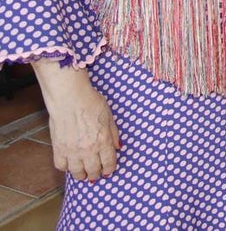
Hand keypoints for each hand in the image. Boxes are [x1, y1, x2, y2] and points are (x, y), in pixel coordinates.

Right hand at [34, 61, 119, 181]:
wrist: (70, 98)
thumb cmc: (91, 103)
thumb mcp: (109, 116)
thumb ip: (114, 134)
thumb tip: (118, 147)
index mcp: (103, 141)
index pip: (109, 163)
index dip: (110, 169)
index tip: (109, 170)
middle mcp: (88, 149)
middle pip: (93, 171)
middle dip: (96, 174)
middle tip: (96, 174)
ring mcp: (72, 150)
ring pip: (77, 172)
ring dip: (81, 175)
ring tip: (83, 174)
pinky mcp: (58, 148)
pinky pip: (61, 165)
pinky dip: (66, 167)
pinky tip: (70, 164)